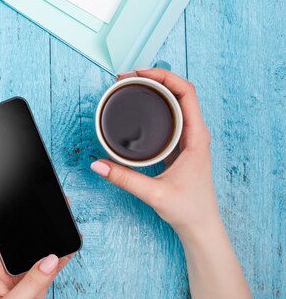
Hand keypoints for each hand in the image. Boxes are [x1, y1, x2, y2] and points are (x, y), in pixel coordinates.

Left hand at [0, 209, 71, 298]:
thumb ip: (32, 282)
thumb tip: (50, 258)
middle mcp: (0, 269)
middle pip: (12, 237)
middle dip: (22, 220)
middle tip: (37, 202)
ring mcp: (17, 279)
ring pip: (32, 252)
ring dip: (43, 239)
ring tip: (58, 219)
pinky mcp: (32, 290)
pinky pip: (46, 269)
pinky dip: (57, 259)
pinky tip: (68, 247)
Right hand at [90, 68, 219, 237]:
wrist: (200, 225)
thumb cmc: (188, 209)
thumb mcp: (153, 194)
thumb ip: (124, 179)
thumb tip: (97, 164)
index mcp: (196, 137)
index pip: (186, 93)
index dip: (164, 76)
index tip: (140, 73)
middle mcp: (195, 133)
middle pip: (179, 92)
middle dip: (154, 78)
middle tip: (127, 77)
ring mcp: (188, 138)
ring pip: (175, 102)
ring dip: (155, 90)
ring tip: (131, 85)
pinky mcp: (180, 145)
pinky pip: (171, 116)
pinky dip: (155, 105)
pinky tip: (140, 106)